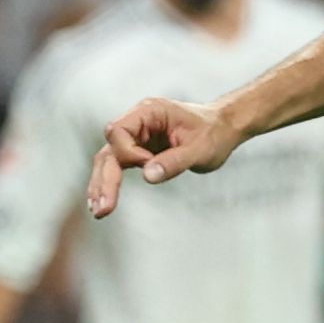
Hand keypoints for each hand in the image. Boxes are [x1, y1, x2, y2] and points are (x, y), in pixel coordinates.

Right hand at [88, 98, 240, 216]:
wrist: (224, 129)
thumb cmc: (214, 133)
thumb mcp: (200, 149)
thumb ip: (175, 161)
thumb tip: (148, 176)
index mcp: (149, 112)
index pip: (119, 131)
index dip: (129, 152)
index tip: (149, 163)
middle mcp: (137, 122)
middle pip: (109, 149)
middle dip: (105, 179)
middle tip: (103, 207)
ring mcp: (136, 137)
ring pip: (109, 160)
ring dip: (102, 184)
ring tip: (99, 210)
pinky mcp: (139, 150)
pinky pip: (118, 166)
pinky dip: (111, 182)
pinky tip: (104, 201)